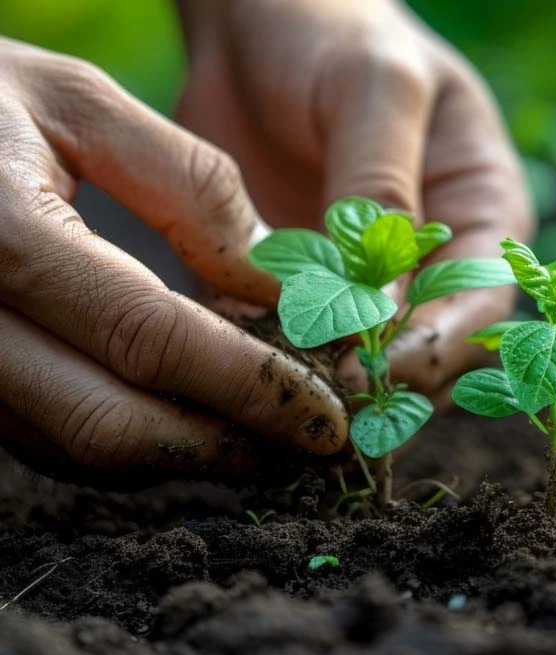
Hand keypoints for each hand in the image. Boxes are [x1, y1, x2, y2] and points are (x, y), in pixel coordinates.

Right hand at [0, 38, 347, 486]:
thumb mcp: (81, 104)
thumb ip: (186, 186)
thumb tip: (277, 281)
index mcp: (0, 232)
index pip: (147, 338)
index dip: (248, 387)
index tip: (326, 416)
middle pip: (107, 420)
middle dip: (223, 445)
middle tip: (306, 444)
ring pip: (73, 445)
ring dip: (180, 453)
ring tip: (266, 437)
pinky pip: (43, 436)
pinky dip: (128, 439)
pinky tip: (192, 419)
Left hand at [176, 0, 532, 400]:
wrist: (256, 17)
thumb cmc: (336, 33)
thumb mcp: (374, 91)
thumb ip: (383, 189)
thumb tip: (382, 307)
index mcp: (483, 213)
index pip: (482, 305)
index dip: (437, 347)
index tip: (377, 373)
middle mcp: (436, 258)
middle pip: (430, 349)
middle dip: (384, 383)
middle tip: (323, 402)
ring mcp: (368, 279)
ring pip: (364, 358)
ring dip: (326, 380)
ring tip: (276, 390)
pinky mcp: (304, 284)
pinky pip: (295, 336)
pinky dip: (272, 355)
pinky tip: (236, 358)